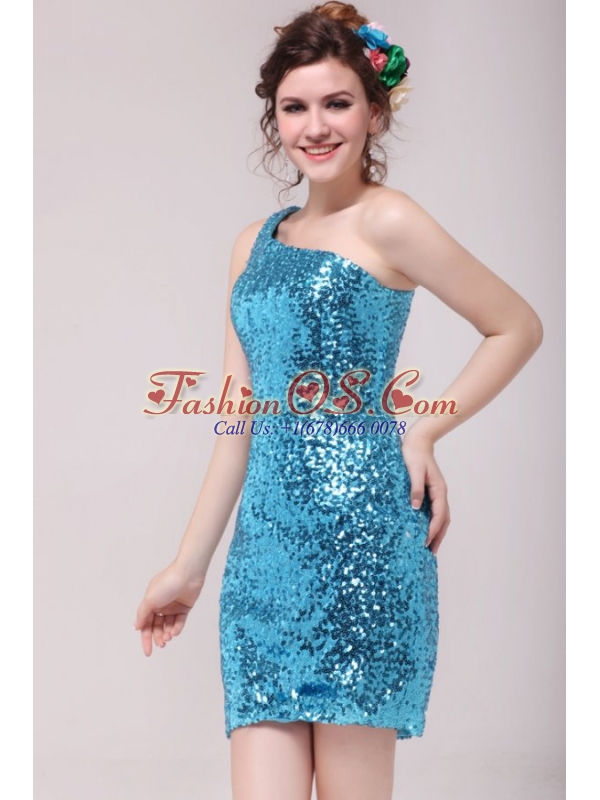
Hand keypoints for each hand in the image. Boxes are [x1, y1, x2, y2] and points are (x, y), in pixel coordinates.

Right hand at [134, 562, 205, 655]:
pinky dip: (177, 628)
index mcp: (150, 602)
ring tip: (169, 637)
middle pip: (157, 627)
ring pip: (168, 625)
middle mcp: (161, 605)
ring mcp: (173, 607)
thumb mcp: (150, 599)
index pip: (145, 624)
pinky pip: (179, 621)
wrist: (188, 574)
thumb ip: (142, 614)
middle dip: (158, 637)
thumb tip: (136, 627)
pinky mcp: (184, 607)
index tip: (148, 652)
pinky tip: (175, 631)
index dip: (146, 638)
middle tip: (161, 645)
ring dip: (167, 633)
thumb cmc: (166, 583)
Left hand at [401, 429, 449, 555]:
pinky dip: (433, 523)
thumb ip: (416, 488)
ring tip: (430, 547)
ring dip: (437, 532)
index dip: (433, 530)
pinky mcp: (431, 492)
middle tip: (431, 552)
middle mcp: (441, 493)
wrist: (418, 441)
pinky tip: (425, 529)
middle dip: (438, 536)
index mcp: (439, 490)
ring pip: (441, 517)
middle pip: (444, 520)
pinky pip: (434, 511)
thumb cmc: (414, 454)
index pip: (439, 515)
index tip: (426, 542)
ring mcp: (437, 493)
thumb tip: (415, 507)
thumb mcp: (413, 471)